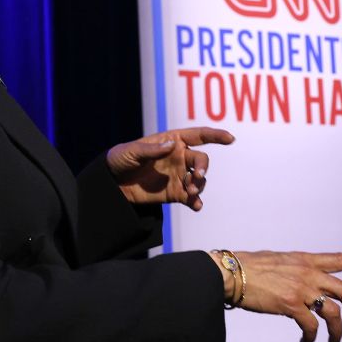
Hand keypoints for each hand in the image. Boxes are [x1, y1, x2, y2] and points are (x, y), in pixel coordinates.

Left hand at [107, 127, 234, 210]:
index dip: (216, 135)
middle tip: (196, 177)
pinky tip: (196, 205)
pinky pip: (191, 198)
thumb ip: (152, 150)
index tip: (230, 139)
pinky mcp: (175, 193)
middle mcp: (180, 157)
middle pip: (201, 160)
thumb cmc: (120, 159)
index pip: (199, 136)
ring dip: (199, 185)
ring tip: (190, 191)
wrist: (111, 184)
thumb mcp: (131, 152)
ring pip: (199, 180)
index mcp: (173, 141)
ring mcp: (179, 176)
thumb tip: (173, 146)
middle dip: (203, 167)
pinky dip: (196, 202)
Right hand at [213, 251, 341, 341]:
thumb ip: (301, 268)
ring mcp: (302, 288)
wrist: (233, 273)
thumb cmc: (253, 266)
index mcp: (308, 259)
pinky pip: (311, 326)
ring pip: (333, 312)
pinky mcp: (291, 304)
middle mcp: (309, 272)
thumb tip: (309, 278)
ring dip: (338, 331)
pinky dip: (312, 337)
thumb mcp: (283, 260)